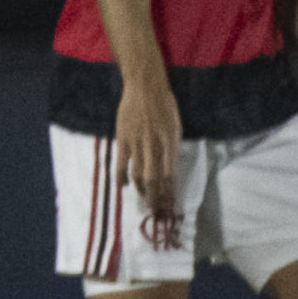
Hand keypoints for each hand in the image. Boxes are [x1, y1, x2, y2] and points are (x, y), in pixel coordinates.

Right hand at [114, 73, 182, 222]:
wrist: (144, 87)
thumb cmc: (164, 104)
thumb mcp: (176, 125)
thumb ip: (173, 146)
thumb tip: (170, 165)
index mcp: (170, 143)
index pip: (170, 175)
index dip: (169, 192)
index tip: (169, 206)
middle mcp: (154, 146)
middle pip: (154, 179)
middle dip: (155, 198)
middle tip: (154, 211)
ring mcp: (137, 143)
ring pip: (138, 174)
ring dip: (140, 189)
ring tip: (142, 197)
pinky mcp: (123, 140)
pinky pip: (121, 164)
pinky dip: (121, 177)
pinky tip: (123, 186)